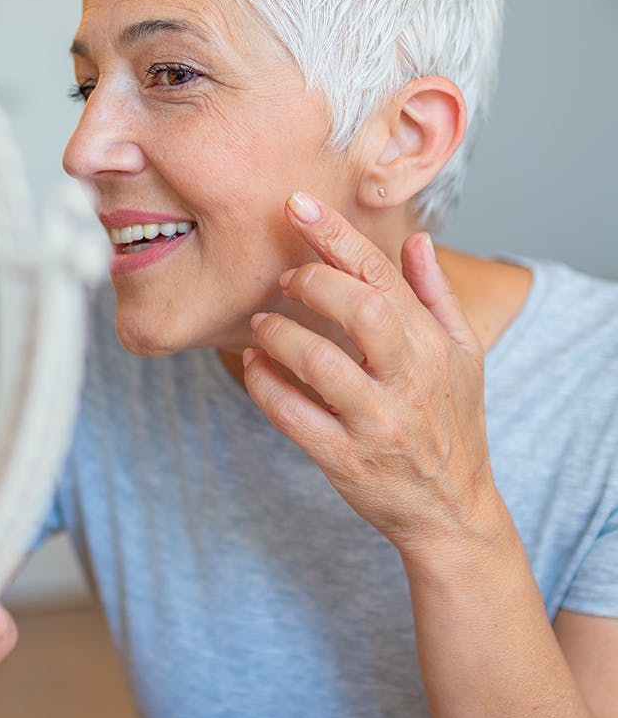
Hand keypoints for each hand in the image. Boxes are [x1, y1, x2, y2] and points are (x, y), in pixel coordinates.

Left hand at [242, 191, 501, 557]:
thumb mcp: (463, 356)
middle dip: (313, 282)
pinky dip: (265, 385)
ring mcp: (377, 421)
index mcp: (432, 346)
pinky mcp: (345, 458)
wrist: (452, 512)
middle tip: (285, 278)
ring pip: (320, 363)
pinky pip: (293, 415)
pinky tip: (254, 365)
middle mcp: (408, 379)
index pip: (382, 276)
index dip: (337, 236)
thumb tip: (416, 238)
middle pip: (360, 310)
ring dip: (279, 334)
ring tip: (262, 324)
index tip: (297, 205)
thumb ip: (434, 295)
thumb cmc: (453, 424)